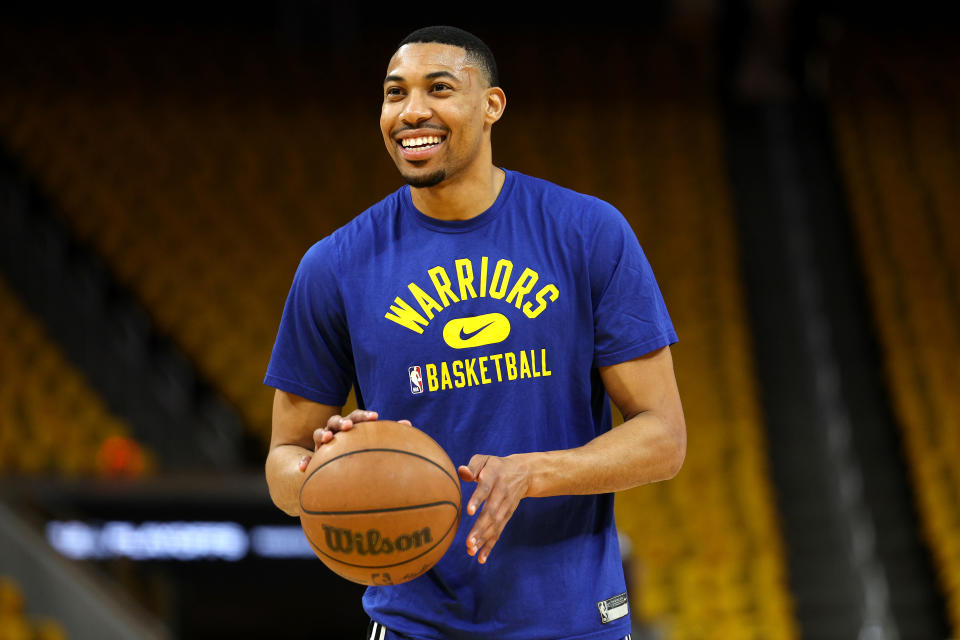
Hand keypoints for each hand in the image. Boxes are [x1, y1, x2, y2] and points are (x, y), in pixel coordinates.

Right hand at [297, 410, 411, 471]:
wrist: (336, 464)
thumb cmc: (358, 449)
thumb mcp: (370, 441)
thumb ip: (386, 434)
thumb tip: (409, 424)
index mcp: (350, 426)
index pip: (356, 416)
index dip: (364, 416)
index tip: (375, 417)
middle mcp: (335, 431)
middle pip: (336, 421)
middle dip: (342, 421)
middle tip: (349, 426)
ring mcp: (322, 443)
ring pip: (318, 434)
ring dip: (322, 434)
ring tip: (327, 438)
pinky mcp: (313, 457)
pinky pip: (307, 459)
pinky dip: (305, 461)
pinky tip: (304, 468)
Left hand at [457, 454, 530, 563]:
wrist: (524, 473)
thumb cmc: (495, 465)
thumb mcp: (485, 459)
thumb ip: (473, 465)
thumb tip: (462, 472)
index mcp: (494, 476)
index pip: (485, 488)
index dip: (478, 499)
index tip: (469, 511)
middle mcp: (501, 493)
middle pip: (491, 512)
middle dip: (480, 528)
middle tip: (468, 541)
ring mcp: (506, 506)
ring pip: (495, 524)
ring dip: (483, 538)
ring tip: (470, 549)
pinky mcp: (507, 516)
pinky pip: (499, 531)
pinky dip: (490, 545)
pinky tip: (481, 558)